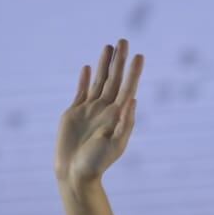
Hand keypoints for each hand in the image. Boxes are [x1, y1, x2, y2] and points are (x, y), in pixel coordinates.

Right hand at [55, 39, 143, 186]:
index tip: (139, 56)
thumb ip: (125, 123)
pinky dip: (85, 79)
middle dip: (119, 61)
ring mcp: (90, 110)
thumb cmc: (96, 163)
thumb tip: (132, 100)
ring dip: (104, 65)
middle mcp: (105, 110)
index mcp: (117, 116)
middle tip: (124, 41)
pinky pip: (81, 91)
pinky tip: (89, 67)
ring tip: (109, 47)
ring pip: (98, 82)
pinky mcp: (74, 113)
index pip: (127, 89)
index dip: (133, 73)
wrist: (74, 173)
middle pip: (114, 80)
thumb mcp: (115, 144)